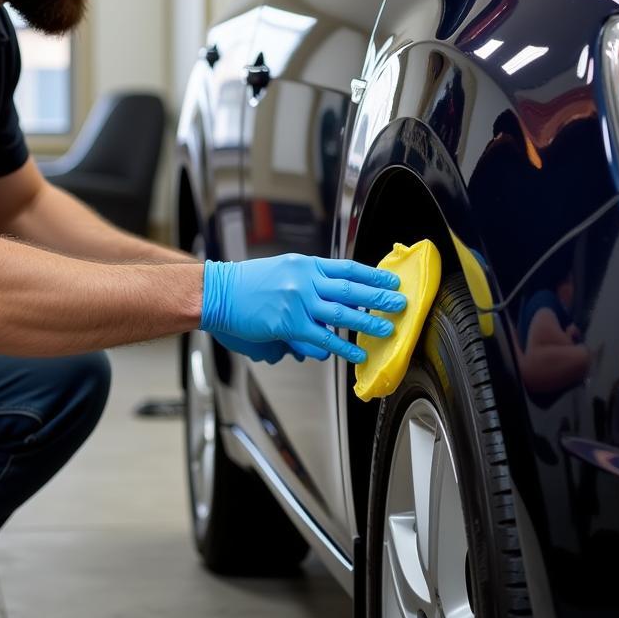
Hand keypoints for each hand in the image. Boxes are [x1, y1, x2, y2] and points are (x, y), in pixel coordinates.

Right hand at [200, 254, 406, 364]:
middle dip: (379, 297)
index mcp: (305, 264)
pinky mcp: (289, 324)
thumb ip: (309, 281)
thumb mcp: (282, 269)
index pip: (347, 268)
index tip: (391, 282)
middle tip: (400, 303)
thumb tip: (332, 301)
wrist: (218, 293)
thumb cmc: (247, 283)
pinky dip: (343, 347)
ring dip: (368, 322)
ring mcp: (298, 302)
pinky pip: (323, 338)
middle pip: (351, 289)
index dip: (373, 276)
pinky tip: (358, 353)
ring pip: (342, 313)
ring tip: (388, 329)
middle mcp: (305, 280)